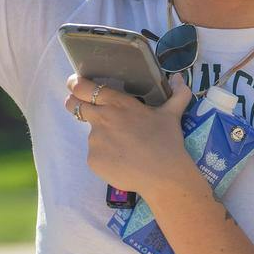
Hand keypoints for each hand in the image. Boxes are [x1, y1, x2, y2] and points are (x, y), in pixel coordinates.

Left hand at [63, 74, 197, 201]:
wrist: (162, 175)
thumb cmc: (166, 141)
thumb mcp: (172, 114)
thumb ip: (177, 94)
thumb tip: (179, 78)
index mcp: (117, 103)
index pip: (84, 87)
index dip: (76, 84)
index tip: (75, 84)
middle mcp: (101, 119)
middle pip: (74, 105)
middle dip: (75, 103)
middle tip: (86, 109)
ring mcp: (94, 140)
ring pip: (92, 135)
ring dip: (103, 138)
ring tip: (125, 149)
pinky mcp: (93, 160)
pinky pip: (96, 156)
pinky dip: (107, 157)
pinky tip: (123, 162)